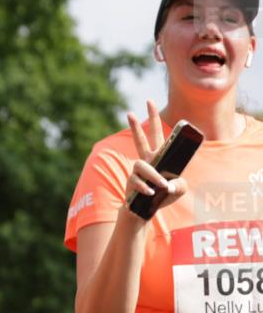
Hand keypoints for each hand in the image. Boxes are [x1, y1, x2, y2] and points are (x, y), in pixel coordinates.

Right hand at [125, 100, 187, 214]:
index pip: (156, 134)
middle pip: (141, 139)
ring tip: (160, 186)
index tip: (150, 102)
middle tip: (132, 110)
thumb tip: (169, 185)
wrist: (146, 209)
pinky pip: (139, 182)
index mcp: (158, 156)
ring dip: (153, 175)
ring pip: (142, 165)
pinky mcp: (132, 182)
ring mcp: (138, 171)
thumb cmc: (163, 196)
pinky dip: (146, 188)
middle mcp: (146, 160)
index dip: (153, 119)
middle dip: (138, 123)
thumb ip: (179, 185)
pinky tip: (151, 193)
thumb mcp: (179, 190)